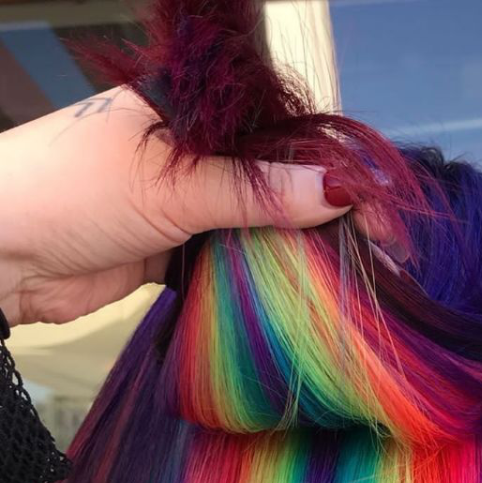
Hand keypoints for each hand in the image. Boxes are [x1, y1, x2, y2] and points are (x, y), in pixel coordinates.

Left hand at [0, 88, 360, 327]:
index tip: (368, 209)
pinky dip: (254, 276)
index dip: (324, 170)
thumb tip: (335, 192)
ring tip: (341, 277)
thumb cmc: (71, 190)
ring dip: (287, 252)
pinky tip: (291, 292)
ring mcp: (182, 205)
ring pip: (252, 226)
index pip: (276, 135)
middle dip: (314, 218)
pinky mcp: (172, 251)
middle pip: (269, 184)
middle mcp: (191, 155)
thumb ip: (254, 191)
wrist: (1, 254)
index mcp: (191, 113)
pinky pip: (228, 260)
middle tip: (367, 254)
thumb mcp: (170, 184)